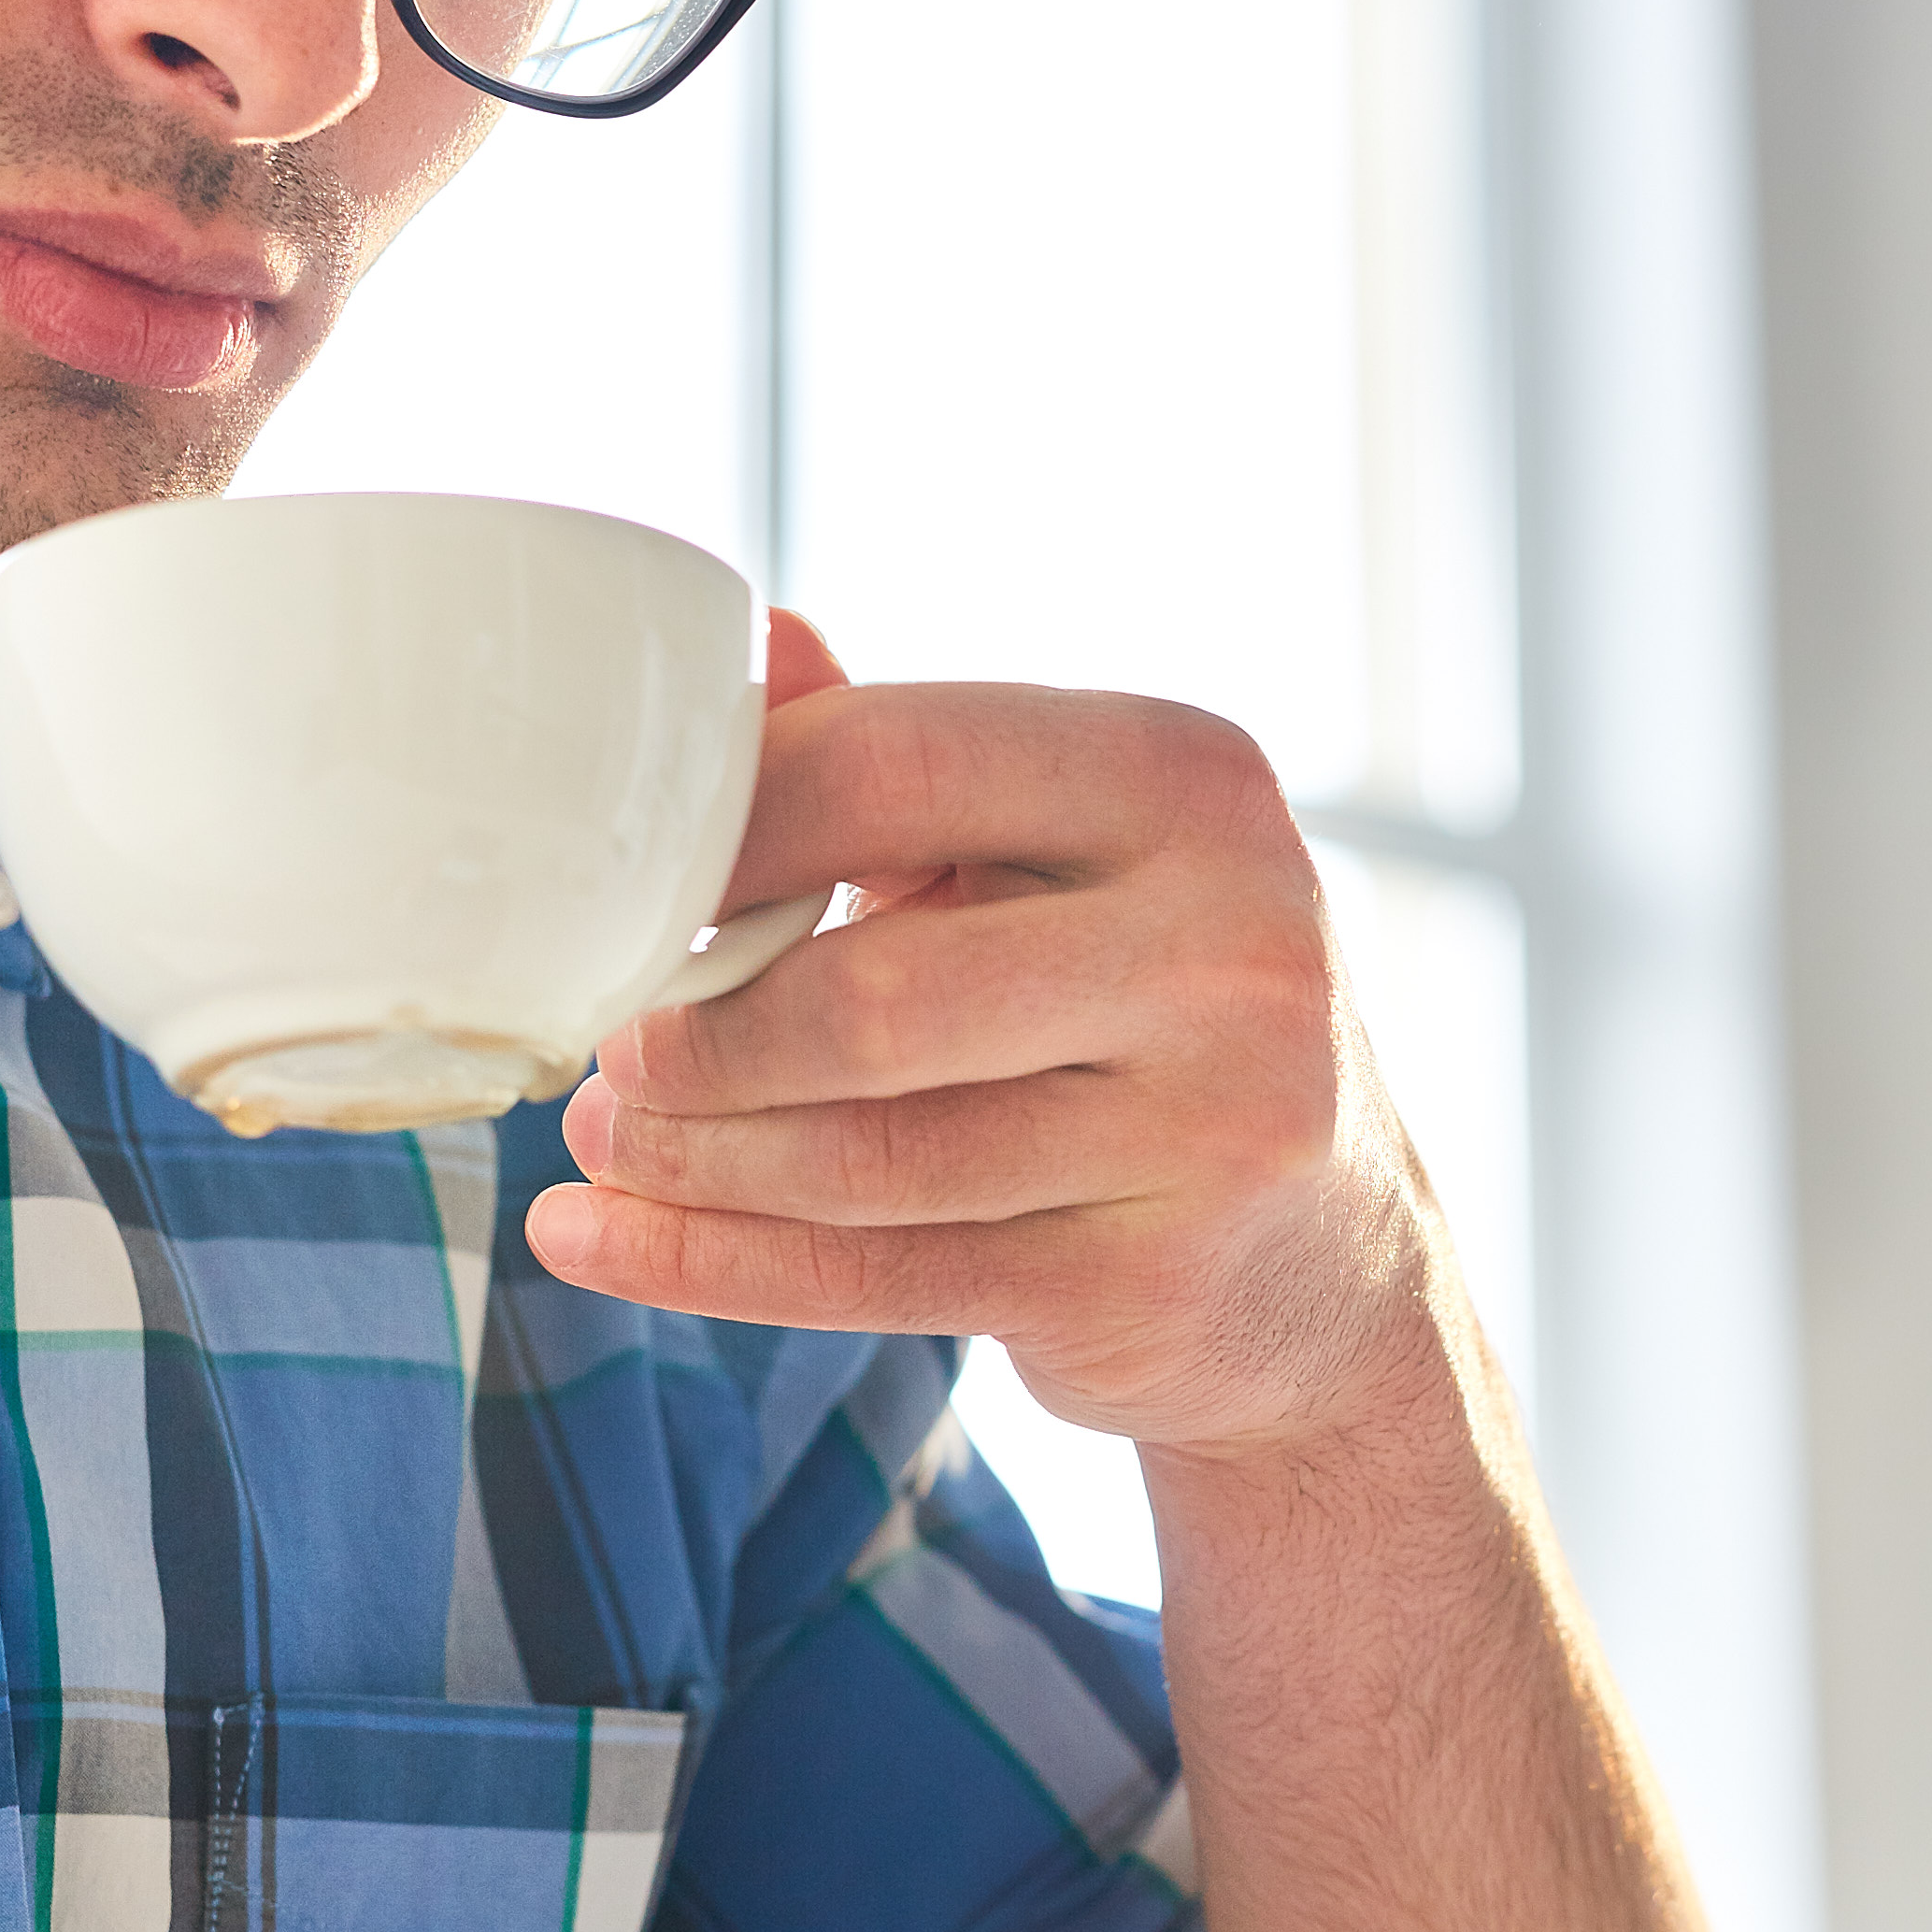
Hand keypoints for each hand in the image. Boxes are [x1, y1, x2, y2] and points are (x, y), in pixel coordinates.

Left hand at [532, 619, 1448, 1459]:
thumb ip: (912, 760)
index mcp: (1188, 782)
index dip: (720, 824)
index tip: (617, 877)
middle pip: (871, 994)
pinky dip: (707, 1264)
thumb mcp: (1065, 857)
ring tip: (607, 1135)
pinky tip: (599, 1238)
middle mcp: (1230, 945)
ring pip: (867, 1158)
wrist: (1331, 1262)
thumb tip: (759, 643)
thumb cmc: (1150, 1010)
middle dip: (696, 1029)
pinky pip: (879, 1280)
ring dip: (691, 1153)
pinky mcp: (1152, 1287)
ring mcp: (1211, 1129)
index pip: (896, 762)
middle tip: (610, 1042)